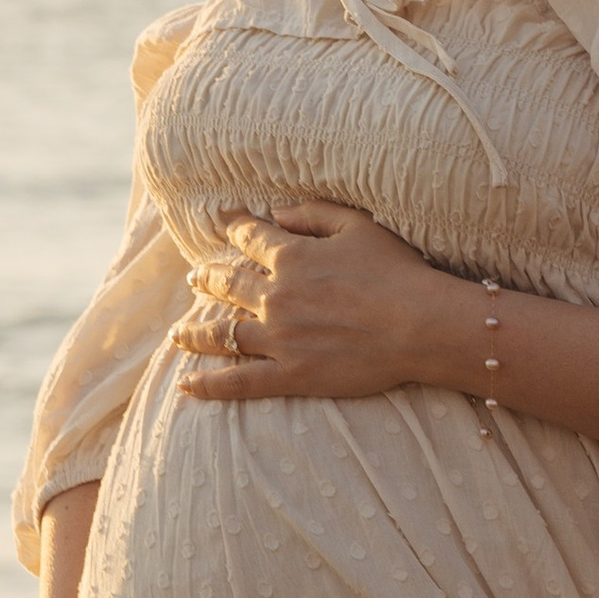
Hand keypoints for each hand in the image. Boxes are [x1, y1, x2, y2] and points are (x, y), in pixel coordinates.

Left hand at [173, 201, 466, 404]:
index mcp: (293, 256)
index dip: (236, 227)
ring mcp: (280, 338)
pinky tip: (186, 385)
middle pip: (229, 285)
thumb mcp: (357, 225)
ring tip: (178, 333)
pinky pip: (240, 381)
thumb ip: (313, 213)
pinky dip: (210, 384)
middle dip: (208, 278)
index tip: (223, 221)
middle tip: (195, 278)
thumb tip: (277, 213)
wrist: (420, 325)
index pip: (251, 238)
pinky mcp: (291, 374)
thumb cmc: (397, 272)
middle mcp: (277, 295)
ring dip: (196, 331)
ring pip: (223, 334)